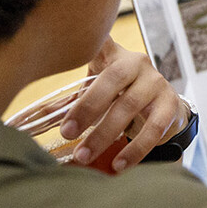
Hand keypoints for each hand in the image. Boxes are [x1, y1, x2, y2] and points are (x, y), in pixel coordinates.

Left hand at [59, 37, 191, 171]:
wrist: (164, 107)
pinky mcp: (170, 105)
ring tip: (84, 155)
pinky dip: (135, 149)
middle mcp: (138, 64)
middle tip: (67, 132)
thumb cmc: (123, 96)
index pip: (101, 44)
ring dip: (104, 133)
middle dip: (88, 107)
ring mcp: (157, 83)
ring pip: (130, 105)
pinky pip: (153, 128)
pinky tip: (119, 165)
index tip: (73, 46)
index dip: (89, 42)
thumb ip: (70, 102)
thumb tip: (35, 117)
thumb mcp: (99, 91)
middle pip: (113, 79)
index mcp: (115, 56)